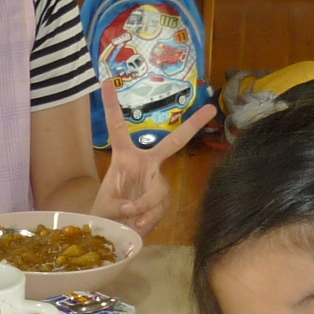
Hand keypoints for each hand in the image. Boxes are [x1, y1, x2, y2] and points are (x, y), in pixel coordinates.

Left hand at [90, 80, 216, 235]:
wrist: (114, 233)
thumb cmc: (104, 213)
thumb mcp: (102, 207)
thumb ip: (116, 205)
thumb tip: (130, 208)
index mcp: (124, 156)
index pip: (117, 126)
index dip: (112, 104)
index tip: (105, 81)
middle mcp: (145, 164)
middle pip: (173, 143)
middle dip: (192, 126)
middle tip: (210, 109)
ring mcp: (158, 181)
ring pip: (158, 191)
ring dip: (143, 207)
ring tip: (129, 217)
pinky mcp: (164, 199)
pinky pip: (160, 208)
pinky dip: (147, 219)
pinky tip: (137, 224)